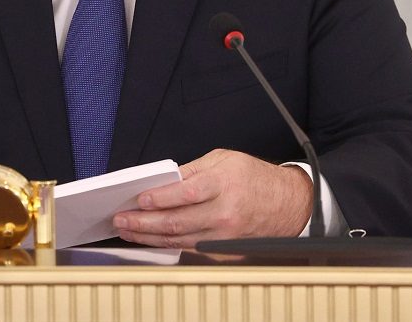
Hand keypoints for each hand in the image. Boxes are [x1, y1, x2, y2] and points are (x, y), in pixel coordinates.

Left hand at [112, 149, 313, 247]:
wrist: (289, 204)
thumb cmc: (256, 179)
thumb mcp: (224, 160)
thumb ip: (192, 170)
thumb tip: (163, 182)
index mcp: (223, 184)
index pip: (185, 193)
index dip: (159, 198)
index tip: (139, 200)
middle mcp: (224, 212)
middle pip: (177, 222)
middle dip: (144, 222)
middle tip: (122, 220)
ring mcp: (225, 236)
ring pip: (180, 240)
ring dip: (150, 237)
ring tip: (129, 231)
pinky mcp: (226, 252)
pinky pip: (191, 250)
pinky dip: (169, 245)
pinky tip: (153, 240)